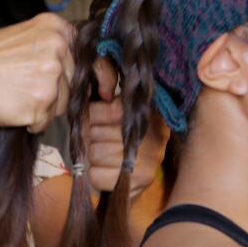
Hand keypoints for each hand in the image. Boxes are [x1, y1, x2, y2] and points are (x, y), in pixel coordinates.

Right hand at [0, 13, 73, 131]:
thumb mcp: (21, 37)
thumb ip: (47, 47)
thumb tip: (68, 68)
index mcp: (55, 28)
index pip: (80, 55)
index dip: (71, 72)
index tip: (69, 82)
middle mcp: (58, 48)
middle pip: (72, 81)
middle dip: (53, 90)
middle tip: (23, 86)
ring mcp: (52, 75)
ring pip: (62, 103)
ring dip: (42, 107)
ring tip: (15, 96)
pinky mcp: (43, 101)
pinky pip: (46, 121)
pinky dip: (31, 121)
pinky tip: (12, 107)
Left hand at [85, 58, 169, 196]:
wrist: (132, 181)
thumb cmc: (116, 137)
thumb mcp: (112, 104)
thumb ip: (105, 79)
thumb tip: (94, 65)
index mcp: (148, 110)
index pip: (108, 110)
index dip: (95, 116)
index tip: (99, 121)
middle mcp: (155, 133)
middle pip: (97, 131)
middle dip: (92, 137)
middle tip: (103, 141)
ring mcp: (151, 158)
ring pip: (95, 152)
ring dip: (93, 156)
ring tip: (107, 156)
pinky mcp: (142, 181)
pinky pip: (97, 175)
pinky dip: (96, 175)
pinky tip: (108, 172)